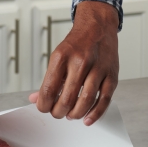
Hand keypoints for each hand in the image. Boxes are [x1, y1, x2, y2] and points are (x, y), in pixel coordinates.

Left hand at [29, 1, 118, 125]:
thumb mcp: (57, 57)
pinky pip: (104, 100)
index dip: (44, 104)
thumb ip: (48, 80)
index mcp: (61, 57)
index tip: (43, 108)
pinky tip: (86, 119)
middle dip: (58, 112)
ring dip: (75, 114)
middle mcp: (80, 62)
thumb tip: (35, 99)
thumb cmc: (76, 44)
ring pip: (85, 101)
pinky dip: (95, 113)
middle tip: (56, 113)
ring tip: (69, 115)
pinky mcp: (112, 75)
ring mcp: (98, 69)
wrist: (98, 27)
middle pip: (67, 98)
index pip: (49, 89)